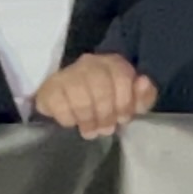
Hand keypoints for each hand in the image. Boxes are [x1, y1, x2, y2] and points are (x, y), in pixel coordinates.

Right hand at [34, 54, 156, 138]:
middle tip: (105, 129)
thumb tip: (143, 81)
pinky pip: (58, 103)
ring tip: (90, 131)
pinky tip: (72, 123)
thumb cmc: (106, 104)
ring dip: (87, 118)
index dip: (124, 102)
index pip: (122, 77)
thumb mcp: (130, 102)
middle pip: (100, 87)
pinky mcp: (48, 88)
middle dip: (105, 114)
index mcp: (113, 64)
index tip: (122, 119)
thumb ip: (143, 95)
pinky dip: (68, 118)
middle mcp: (89, 63)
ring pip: (79, 95)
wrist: (70, 103)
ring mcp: (67, 74)